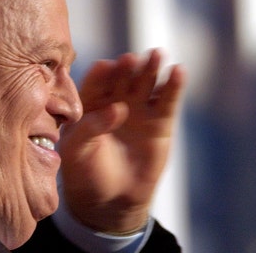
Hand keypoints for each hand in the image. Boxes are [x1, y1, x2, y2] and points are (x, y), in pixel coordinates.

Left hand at [58, 49, 184, 233]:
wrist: (109, 199)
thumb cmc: (84, 172)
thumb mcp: (77, 150)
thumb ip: (90, 128)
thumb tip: (117, 109)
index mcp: (89, 102)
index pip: (95, 82)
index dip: (101, 74)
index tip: (106, 67)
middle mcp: (115, 99)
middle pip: (123, 77)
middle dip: (127, 67)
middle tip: (131, 59)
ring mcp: (138, 108)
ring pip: (146, 83)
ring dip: (152, 68)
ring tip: (157, 55)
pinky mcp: (160, 120)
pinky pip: (167, 100)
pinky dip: (174, 86)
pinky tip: (179, 72)